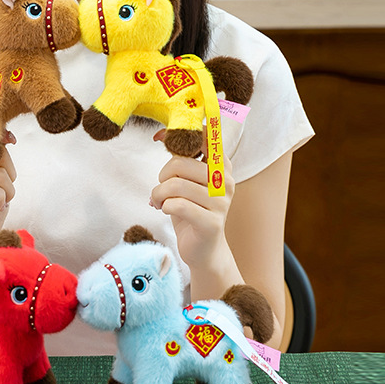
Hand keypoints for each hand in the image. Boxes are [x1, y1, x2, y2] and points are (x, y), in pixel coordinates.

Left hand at [149, 129, 234, 271]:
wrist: (204, 249)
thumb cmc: (192, 209)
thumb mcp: (188, 179)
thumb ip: (181, 157)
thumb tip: (161, 134)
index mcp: (222, 165)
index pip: (204, 137)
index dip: (177, 135)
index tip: (160, 138)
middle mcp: (226, 181)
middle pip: (179, 163)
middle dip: (162, 177)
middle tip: (160, 190)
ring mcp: (221, 203)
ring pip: (175, 185)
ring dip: (158, 194)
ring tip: (158, 201)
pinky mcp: (211, 223)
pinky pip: (177, 205)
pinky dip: (164, 206)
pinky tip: (165, 210)